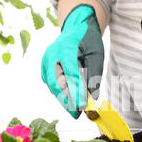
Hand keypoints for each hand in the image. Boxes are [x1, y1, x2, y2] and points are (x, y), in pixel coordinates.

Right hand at [41, 4, 103, 118]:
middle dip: (66, 100)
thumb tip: (93, 97)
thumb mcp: (96, 53)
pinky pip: (51, 84)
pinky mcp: (44, 67)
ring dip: (63, 99)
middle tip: (77, 114)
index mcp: (65, 48)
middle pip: (56, 82)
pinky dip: (60, 93)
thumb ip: (94, 74)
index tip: (83, 106)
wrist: (75, 27)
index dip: (76, 92)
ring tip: (75, 111)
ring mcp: (46, 61)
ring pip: (53, 85)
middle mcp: (51, 55)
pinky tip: (69, 100)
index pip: (70, 74)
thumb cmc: (88, 40)